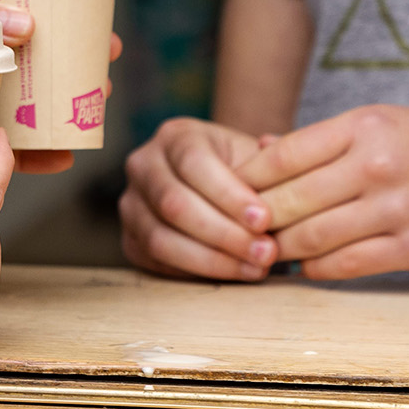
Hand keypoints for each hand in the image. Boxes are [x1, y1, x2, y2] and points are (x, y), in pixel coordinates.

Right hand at [118, 118, 277, 281]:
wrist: (219, 187)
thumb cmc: (244, 171)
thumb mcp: (258, 157)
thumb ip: (272, 160)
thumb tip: (277, 156)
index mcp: (175, 136)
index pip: (194, 163)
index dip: (228, 195)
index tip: (264, 221)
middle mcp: (143, 166)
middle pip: (174, 204)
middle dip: (224, 233)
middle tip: (266, 252)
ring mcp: (131, 204)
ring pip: (161, 238)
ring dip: (213, 259)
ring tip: (256, 268)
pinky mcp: (131, 239)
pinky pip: (158, 261)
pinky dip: (198, 272)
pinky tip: (234, 272)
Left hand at [238, 105, 408, 279]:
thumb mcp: (383, 124)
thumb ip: (321, 140)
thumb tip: (258, 147)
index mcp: (364, 127)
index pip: (282, 156)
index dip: (247, 180)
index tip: (230, 193)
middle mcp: (377, 165)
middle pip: (288, 201)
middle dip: (255, 220)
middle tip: (237, 231)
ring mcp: (396, 209)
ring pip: (311, 238)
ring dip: (281, 249)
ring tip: (266, 251)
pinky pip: (345, 265)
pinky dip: (316, 268)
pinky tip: (306, 265)